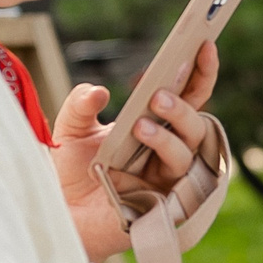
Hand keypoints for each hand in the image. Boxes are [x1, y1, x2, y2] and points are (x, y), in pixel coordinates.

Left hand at [53, 41, 220, 262]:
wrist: (60, 218)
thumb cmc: (72, 175)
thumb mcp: (70, 130)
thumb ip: (81, 104)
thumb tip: (99, 92)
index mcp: (156, 128)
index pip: (188, 96)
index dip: (200, 71)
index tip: (202, 44)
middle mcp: (169, 151)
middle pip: (195, 122)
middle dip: (182, 104)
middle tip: (158, 93)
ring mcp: (170, 178)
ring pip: (188, 149)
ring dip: (167, 133)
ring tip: (140, 124)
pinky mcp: (167, 205)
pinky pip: (179, 180)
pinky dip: (164, 158)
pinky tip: (143, 145)